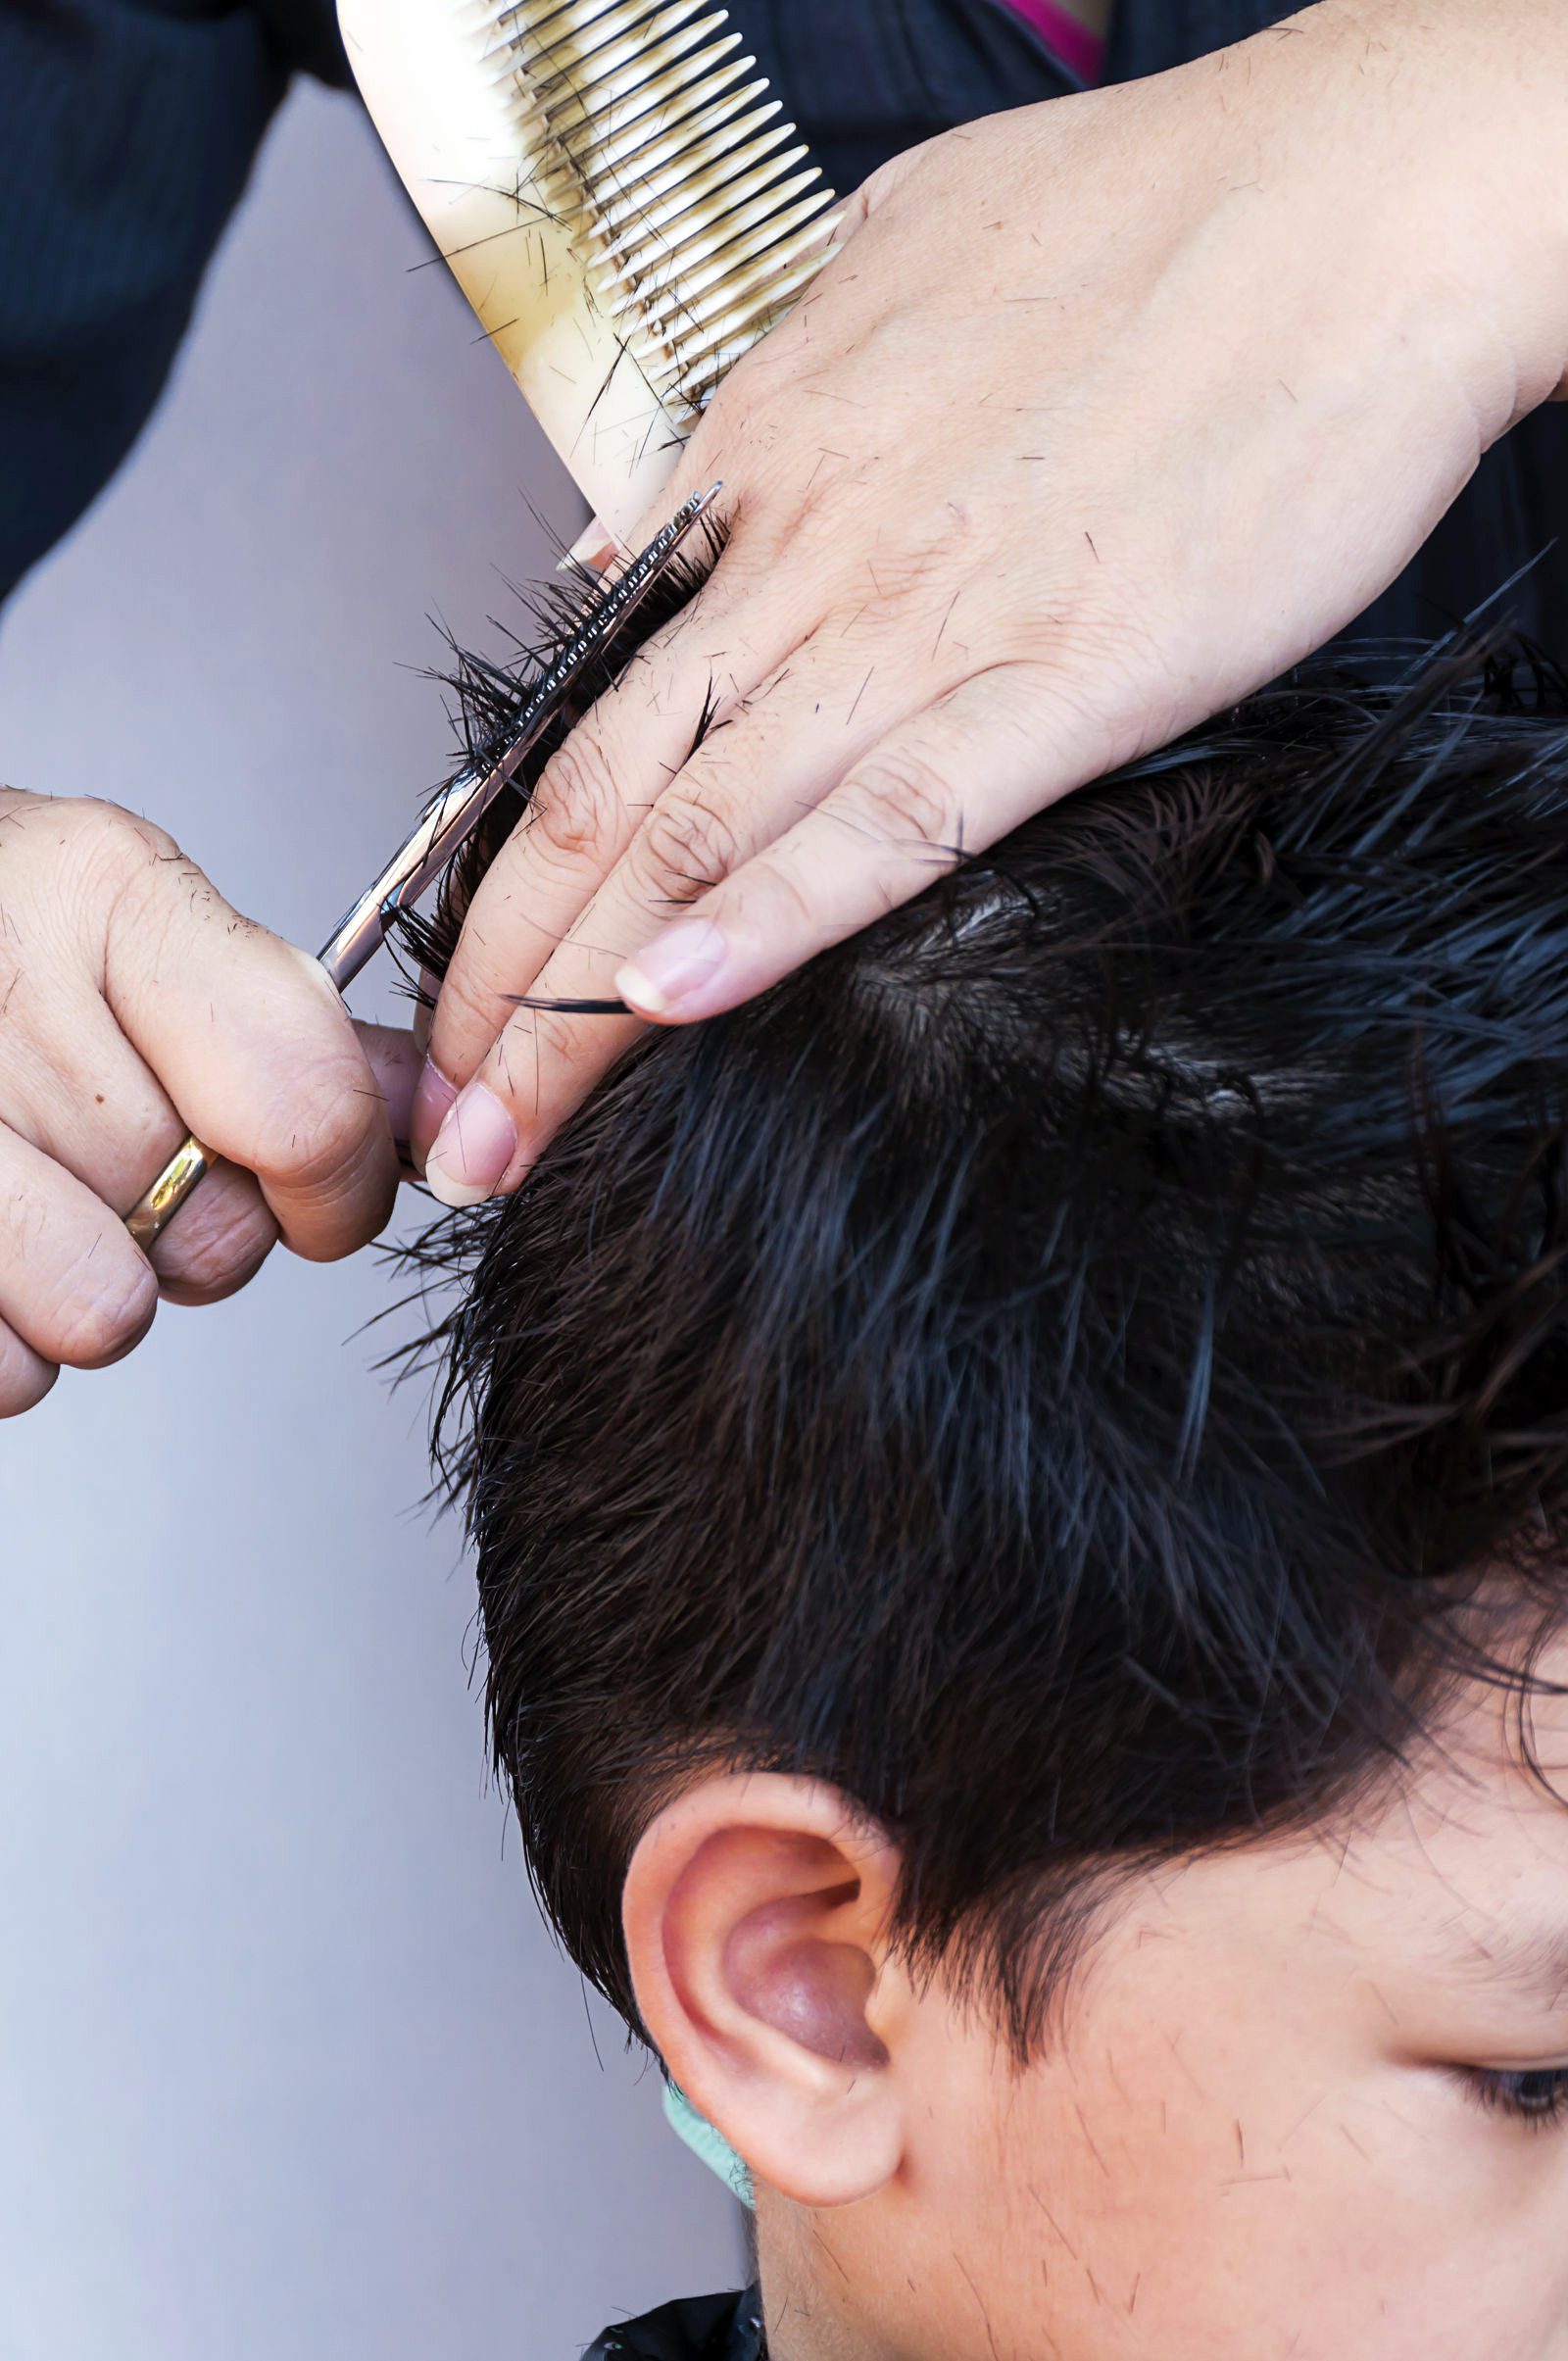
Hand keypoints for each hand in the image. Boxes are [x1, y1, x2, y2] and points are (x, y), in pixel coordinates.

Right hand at [0, 788, 417, 1414]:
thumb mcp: (128, 922)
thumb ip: (284, 1019)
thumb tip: (428, 1108)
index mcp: (106, 892)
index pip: (309, 1106)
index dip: (340, 1186)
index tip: (323, 1195)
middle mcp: (1, 985)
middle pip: (215, 1228)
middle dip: (193, 1229)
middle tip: (119, 1165)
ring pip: (103, 1314)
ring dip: (88, 1291)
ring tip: (36, 1201)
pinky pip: (3, 1369)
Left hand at [417, 0, 1567, 1202]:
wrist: (1364, 200)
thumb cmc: (1153, 221)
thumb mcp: (883, 268)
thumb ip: (747, 419)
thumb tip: (634, 536)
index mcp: (763, 465)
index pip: (579, 709)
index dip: (489, 872)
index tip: (453, 987)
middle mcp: (808, 555)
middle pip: (594, 805)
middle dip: (491, 985)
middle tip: (439, 1115)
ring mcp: (926, 621)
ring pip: (694, 836)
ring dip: (577, 1005)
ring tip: (508, 1130)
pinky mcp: (1069, 677)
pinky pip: (891, 820)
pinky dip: (770, 917)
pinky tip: (678, 1001)